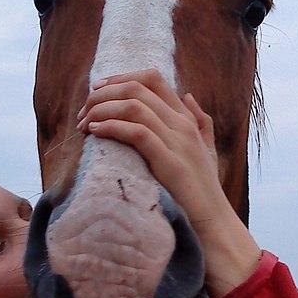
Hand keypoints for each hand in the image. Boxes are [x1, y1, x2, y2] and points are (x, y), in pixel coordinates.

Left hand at [76, 69, 261, 297]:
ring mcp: (177, 140)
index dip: (121, 77)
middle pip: (137, 88)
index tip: (98, 89)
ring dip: (102, 109)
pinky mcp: (169, 161)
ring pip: (133, 105)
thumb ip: (200, 121)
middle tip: (84, 111)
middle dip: (104, 94)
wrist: (214, 220)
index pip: (152, 79)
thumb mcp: (205, 149)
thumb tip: (188, 95)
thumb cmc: (203, 188)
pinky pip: (136, 132)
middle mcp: (182, 123)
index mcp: (187, 118)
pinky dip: (112, 127)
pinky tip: (96, 132)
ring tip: (85, 123)